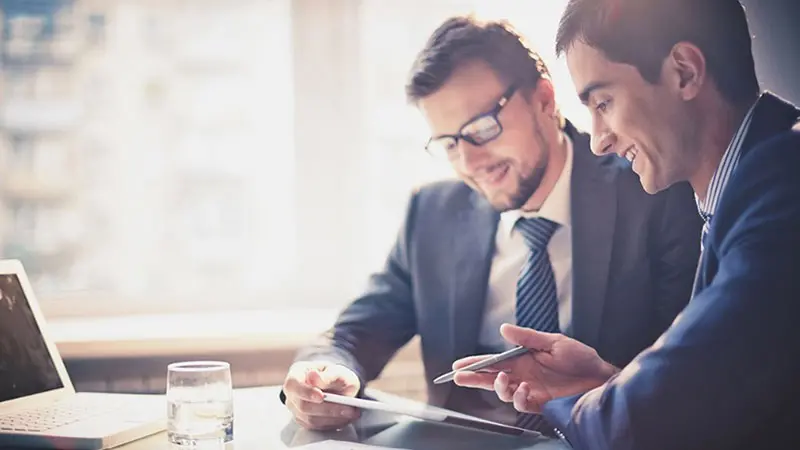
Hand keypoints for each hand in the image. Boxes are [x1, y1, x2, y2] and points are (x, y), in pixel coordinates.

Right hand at [283, 361, 361, 429]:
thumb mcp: (336, 371)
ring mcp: (296, 409)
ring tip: (353, 413)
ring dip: (334, 418)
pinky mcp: (304, 422)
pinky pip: (317, 427)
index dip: (305, 392)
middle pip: (303, 405)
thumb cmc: (334, 376)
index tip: (321, 396)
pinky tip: (346, 418)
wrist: (337, 386)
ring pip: (311, 419)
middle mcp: (292, 394)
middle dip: (328, 408)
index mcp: (296, 374)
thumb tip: (313, 376)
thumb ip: (327, 375)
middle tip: (350, 408)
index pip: (293, 385)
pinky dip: (333, 423)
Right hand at [452, 324, 617, 412]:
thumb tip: (503, 329)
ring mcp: (531, 389)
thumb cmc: (580, 358)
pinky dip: (519, 397)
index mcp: (523, 358)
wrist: (600, 378)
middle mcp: (523, 375)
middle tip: (459, 377)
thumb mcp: (553, 341)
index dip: (476, 363)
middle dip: (474, 378)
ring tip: (501, 379)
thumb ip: (527, 337)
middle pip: (491, 378)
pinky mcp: (540, 403)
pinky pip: (521, 404)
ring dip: (498, 387)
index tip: (460, 365)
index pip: (494, 361)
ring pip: (503, 392)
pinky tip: (524, 389)